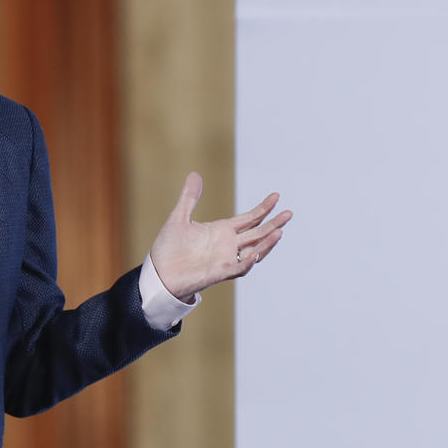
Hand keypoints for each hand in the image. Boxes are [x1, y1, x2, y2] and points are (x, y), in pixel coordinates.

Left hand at [148, 175, 290, 299]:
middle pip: (257, 234)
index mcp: (222, 231)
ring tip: (279, 232)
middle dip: (273, 224)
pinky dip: (246, 262)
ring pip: (253, 251)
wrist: (158, 272)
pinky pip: (237, 268)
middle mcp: (228, 246)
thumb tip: (195, 174)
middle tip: (289, 213)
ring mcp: (225, 260)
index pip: (249, 219)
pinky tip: (255, 253)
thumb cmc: (169, 248)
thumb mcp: (179, 217)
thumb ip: (189, 197)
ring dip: (266, 243)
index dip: (263, 209)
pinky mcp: (218, 273)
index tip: (276, 196)